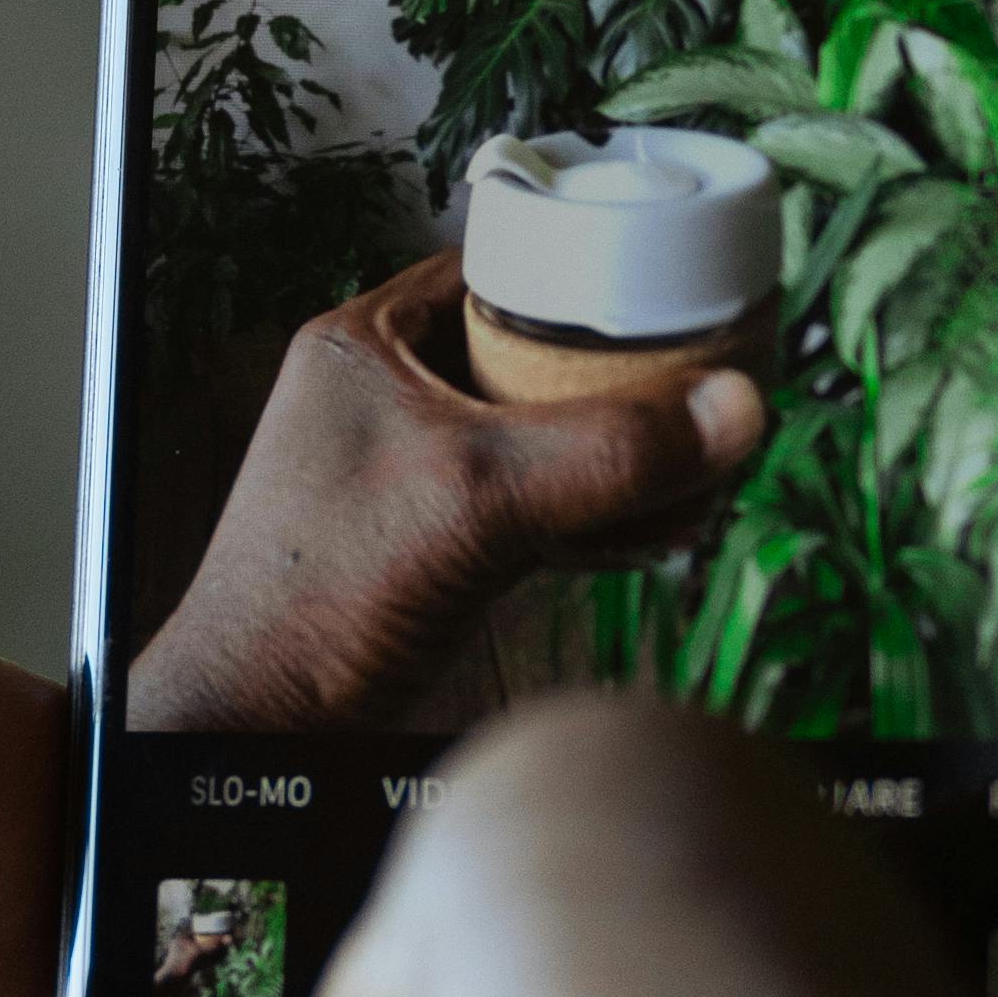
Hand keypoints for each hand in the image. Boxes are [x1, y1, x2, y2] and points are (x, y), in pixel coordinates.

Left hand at [133, 249, 763, 738]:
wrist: (261, 728)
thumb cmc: (316, 597)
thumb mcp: (476, 499)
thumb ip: (606, 453)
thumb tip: (735, 408)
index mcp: (365, 344)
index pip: (493, 268)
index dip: (580, 269)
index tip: (667, 282)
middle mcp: (386, 394)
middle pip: (531, 356)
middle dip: (620, 382)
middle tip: (702, 381)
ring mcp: (412, 470)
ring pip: (540, 435)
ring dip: (618, 457)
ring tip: (700, 469)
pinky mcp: (436, 539)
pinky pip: (534, 502)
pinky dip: (594, 514)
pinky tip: (657, 534)